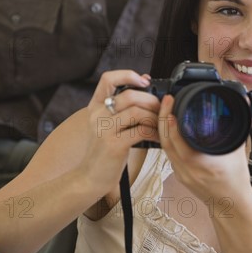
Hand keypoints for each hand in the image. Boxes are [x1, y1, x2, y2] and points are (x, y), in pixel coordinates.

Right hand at [81, 70, 159, 193]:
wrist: (89, 177)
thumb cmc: (104, 151)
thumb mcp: (108, 125)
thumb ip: (122, 108)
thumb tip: (146, 83)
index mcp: (96, 106)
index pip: (108, 79)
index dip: (128, 75)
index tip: (144, 81)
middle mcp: (97, 115)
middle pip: (130, 95)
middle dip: (152, 100)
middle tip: (162, 109)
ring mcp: (104, 130)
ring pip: (137, 112)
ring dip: (155, 117)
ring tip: (162, 124)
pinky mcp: (113, 145)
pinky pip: (141, 130)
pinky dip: (155, 132)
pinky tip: (159, 137)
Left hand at [158, 95, 251, 203]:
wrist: (231, 204)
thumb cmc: (236, 180)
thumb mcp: (238, 151)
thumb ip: (240, 126)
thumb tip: (244, 103)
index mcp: (202, 164)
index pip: (180, 144)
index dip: (172, 126)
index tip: (172, 109)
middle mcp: (188, 170)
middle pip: (166, 142)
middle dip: (163, 119)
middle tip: (167, 101)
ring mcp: (181, 174)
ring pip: (165, 148)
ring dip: (162, 128)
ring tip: (165, 109)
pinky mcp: (179, 175)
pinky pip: (169, 154)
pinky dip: (167, 139)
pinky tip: (168, 127)